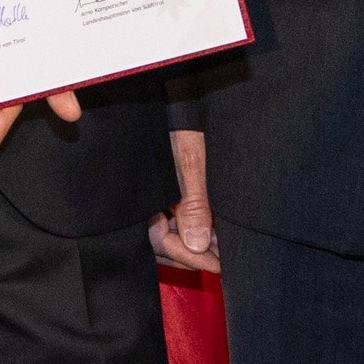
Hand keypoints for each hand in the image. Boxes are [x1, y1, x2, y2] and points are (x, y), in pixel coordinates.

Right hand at [149, 128, 217, 269]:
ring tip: (222, 246)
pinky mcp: (156, 192)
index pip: (160, 242)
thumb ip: (193, 204)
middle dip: (193, 255)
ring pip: (167, 234)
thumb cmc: (175, 126)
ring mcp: (147, 198)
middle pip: (162, 243)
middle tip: (224, 260)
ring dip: (193, 243)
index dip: (190, 257)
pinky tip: (210, 230)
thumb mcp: (189, 163)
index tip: (218, 265)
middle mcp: (139, 201)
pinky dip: (191, 228)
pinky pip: (170, 221)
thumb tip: (198, 245)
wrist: (163, 98)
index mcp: (140, 197)